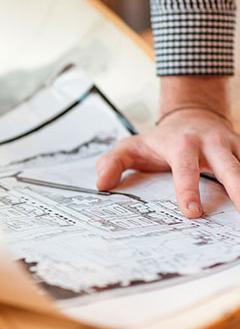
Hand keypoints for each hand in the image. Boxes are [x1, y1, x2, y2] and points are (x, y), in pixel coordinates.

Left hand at [96, 76, 239, 217]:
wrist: (191, 116)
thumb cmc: (159, 139)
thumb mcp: (130, 147)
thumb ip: (112, 164)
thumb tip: (101, 184)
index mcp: (181, 145)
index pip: (185, 170)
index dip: (188, 190)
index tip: (193, 212)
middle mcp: (211, 143)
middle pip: (229, 167)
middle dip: (237, 189)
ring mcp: (231, 146)